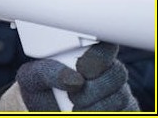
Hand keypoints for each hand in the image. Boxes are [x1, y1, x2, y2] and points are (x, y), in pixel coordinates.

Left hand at [16, 43, 139, 111]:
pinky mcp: (124, 110)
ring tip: (75, 106)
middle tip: (73, 93)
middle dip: (93, 87)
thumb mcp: (32, 76)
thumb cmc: (39, 89)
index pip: (106, 46)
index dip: (99, 56)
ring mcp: (119, 93)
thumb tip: (72, 79)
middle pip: (117, 73)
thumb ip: (46, 71)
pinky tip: (83, 113)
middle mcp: (108, 72)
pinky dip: (102, 114)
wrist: (42, 110)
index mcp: (88, 54)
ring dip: (95, 106)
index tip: (82, 68)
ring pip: (121, 97)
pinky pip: (124, 112)